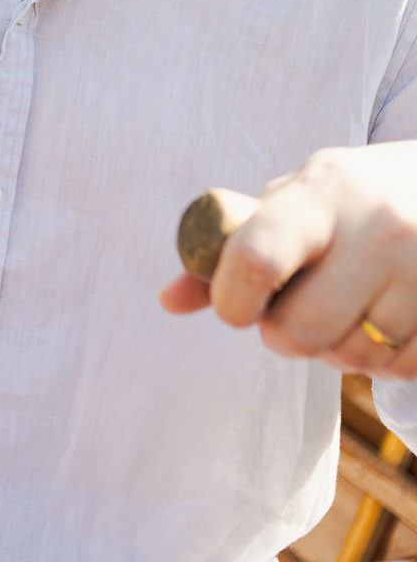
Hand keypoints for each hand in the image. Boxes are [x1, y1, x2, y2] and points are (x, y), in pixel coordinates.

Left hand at [159, 142, 416, 376]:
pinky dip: (384, 358)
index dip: (231, 299)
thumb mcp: (296, 202)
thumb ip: (233, 245)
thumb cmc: (353, 199)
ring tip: (353, 303)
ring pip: (351, 359)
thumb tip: (167, 300)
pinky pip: (398, 370)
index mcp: (324, 191)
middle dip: (284, 332)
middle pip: (297, 331)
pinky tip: (392, 315)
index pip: (255, 258)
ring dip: (339, 348)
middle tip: (301, 304)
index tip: (235, 305)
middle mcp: (379, 229)